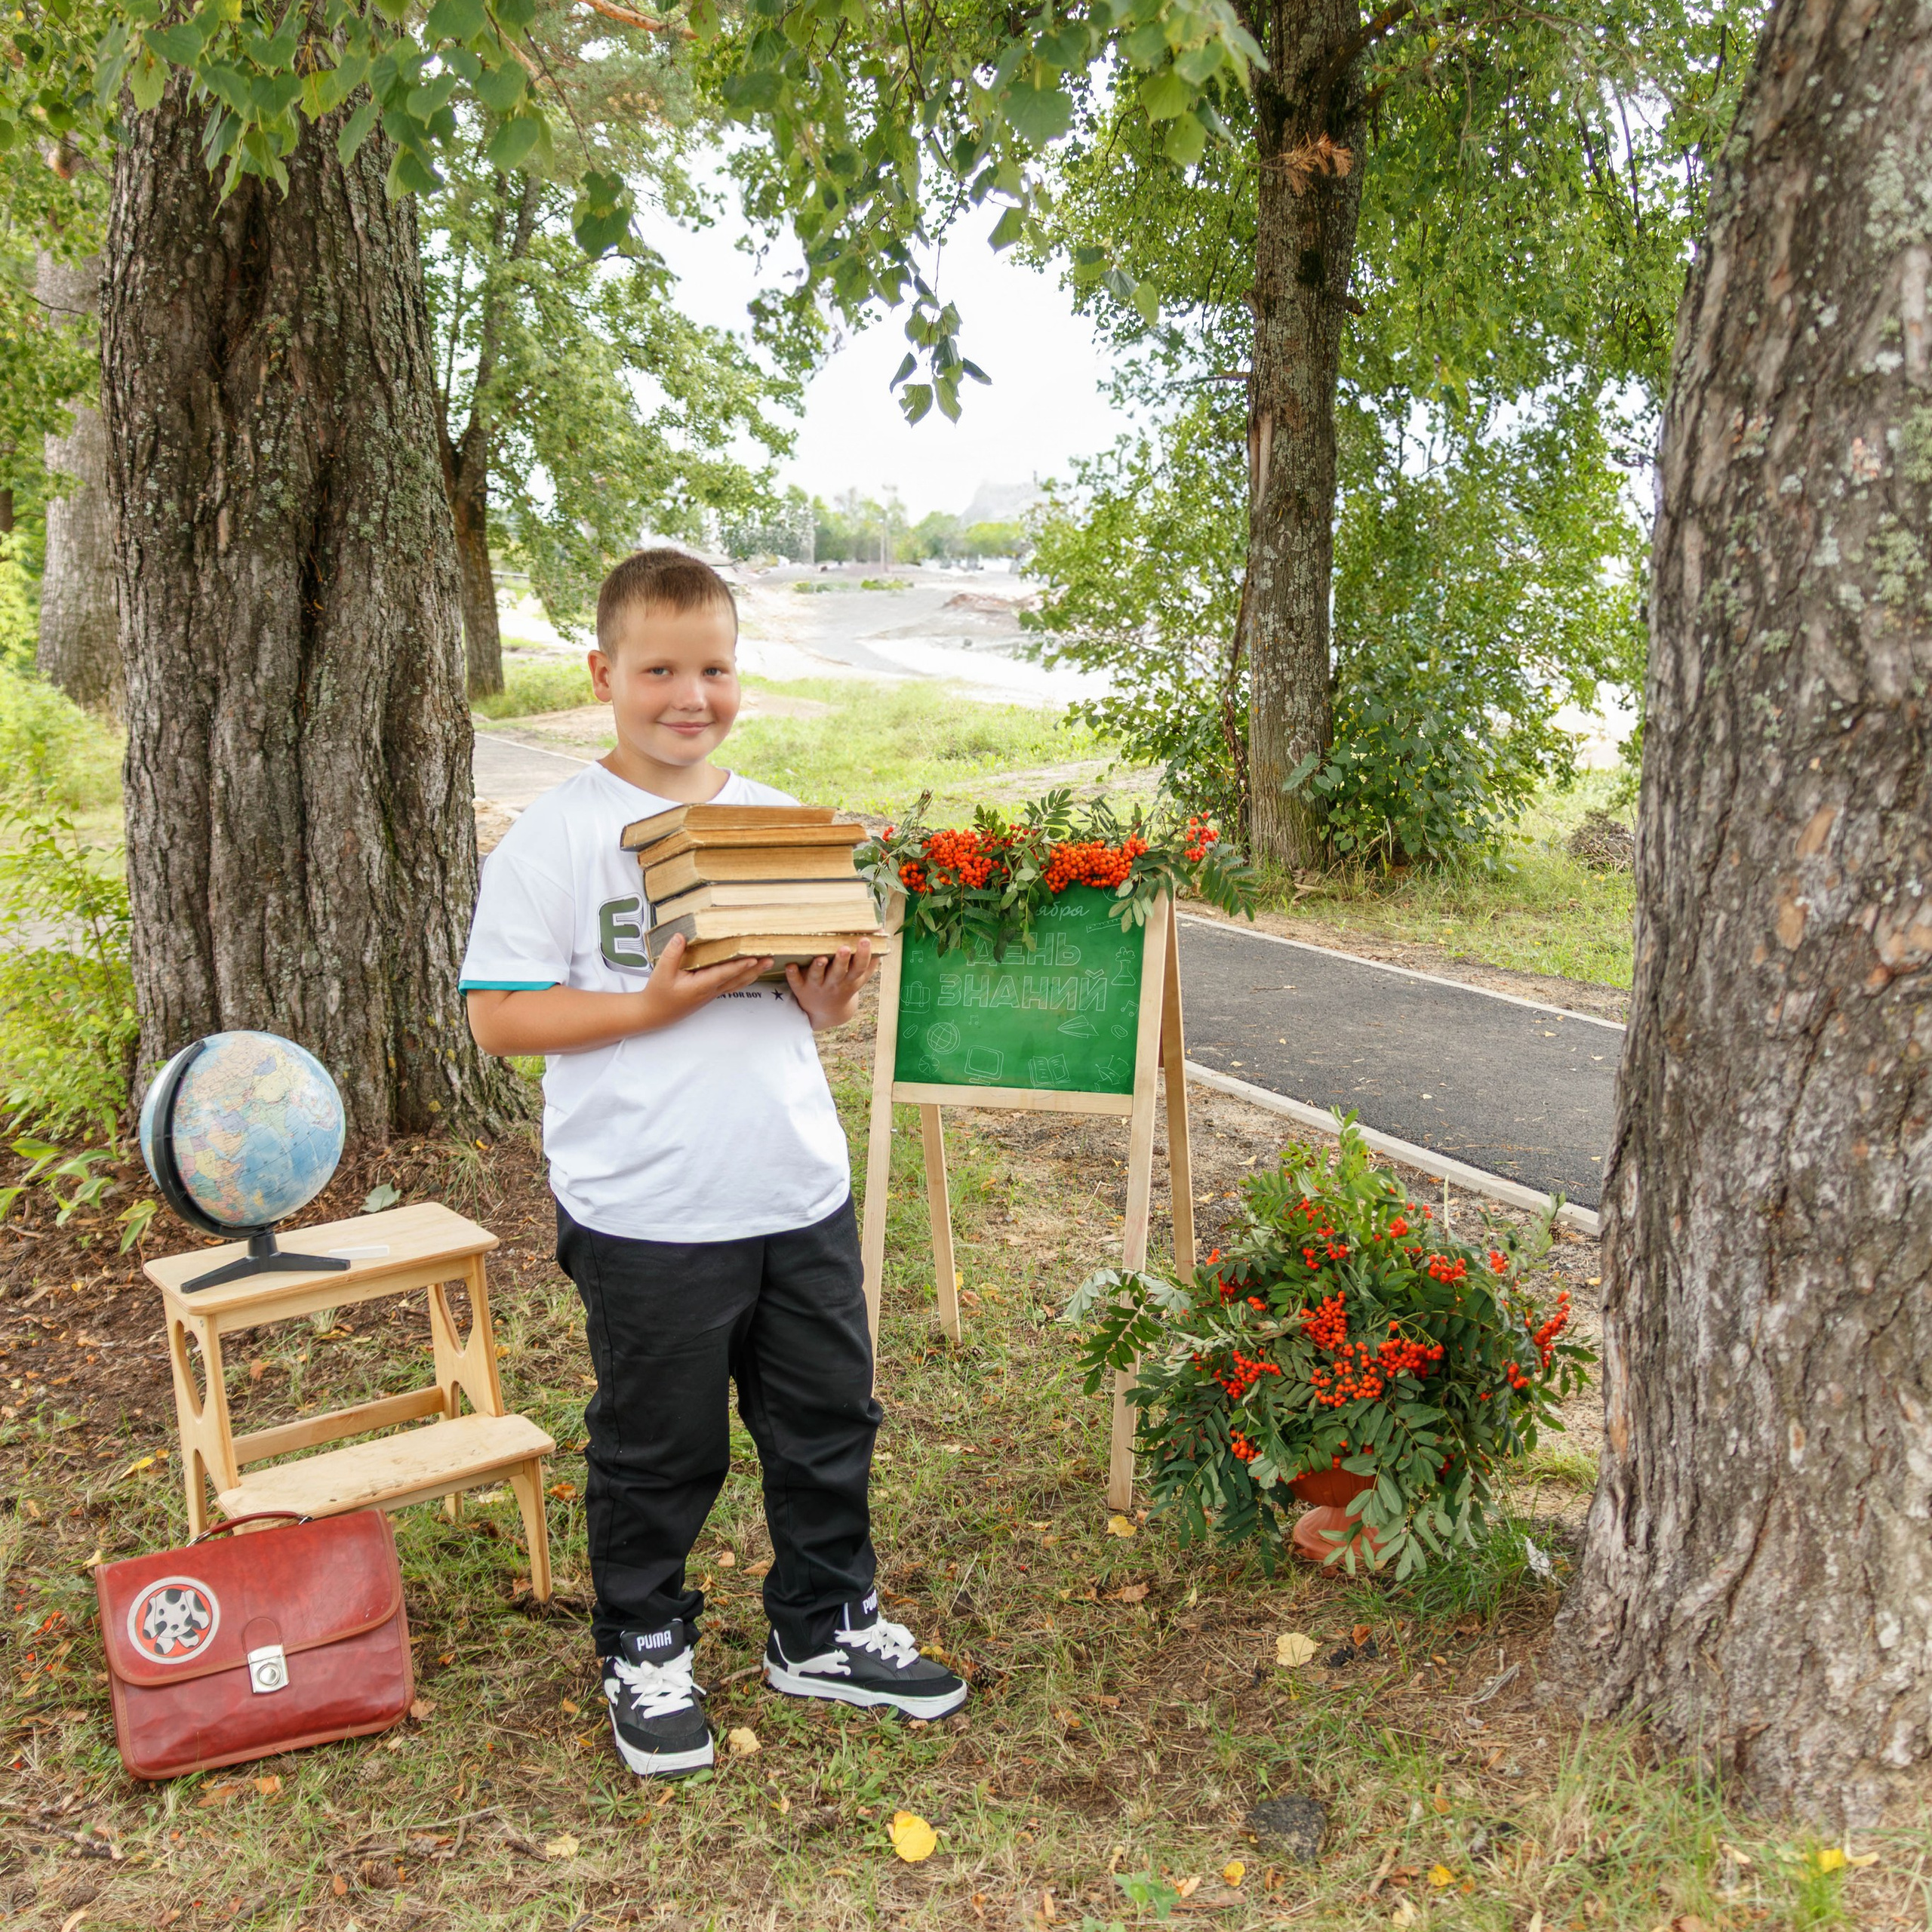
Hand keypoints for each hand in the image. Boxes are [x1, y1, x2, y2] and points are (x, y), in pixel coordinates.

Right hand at [639, 933, 772, 1028]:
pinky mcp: (709, 992)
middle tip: (770, 959)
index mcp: (700, 985)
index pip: (724, 974)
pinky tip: (750, 972)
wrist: (655, 1013)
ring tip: (766, 963)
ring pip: (736, 983)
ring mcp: (711, 993)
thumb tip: (681, 936)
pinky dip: (743, 977)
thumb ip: (672, 954)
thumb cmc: (659, 994)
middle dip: (754, 969)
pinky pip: (731, 984)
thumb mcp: (661, 973)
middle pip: (737, 979)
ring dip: (752, 973)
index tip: (754, 959)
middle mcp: (710, 990)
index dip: (739, 966)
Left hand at [786, 939, 875, 1029]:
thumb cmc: (845, 986)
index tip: (865, 940)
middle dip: (842, 961)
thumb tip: (880, 932)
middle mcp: (834, 984)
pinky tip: (790, 965)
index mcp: (850, 980)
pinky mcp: (801, 988)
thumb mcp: (860, 977)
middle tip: (844, 948)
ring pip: (818, 977)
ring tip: (820, 958)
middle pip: (839, 972)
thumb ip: (870, 958)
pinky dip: (793, 975)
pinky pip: (796, 982)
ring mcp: (817, 986)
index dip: (863, 954)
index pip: (859, 967)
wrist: (827, 1012)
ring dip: (818, 968)